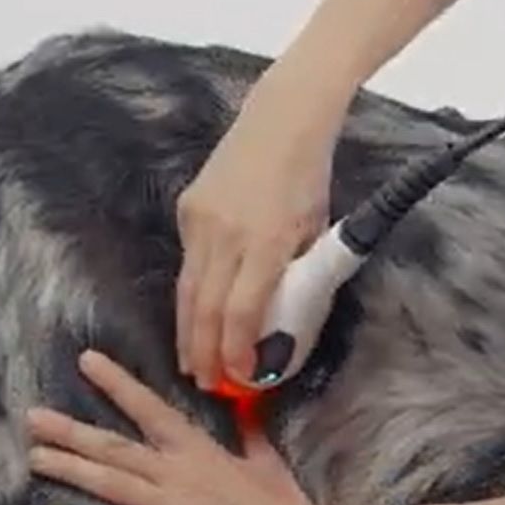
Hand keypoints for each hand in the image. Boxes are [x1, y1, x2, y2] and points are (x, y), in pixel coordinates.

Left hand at [27, 350, 333, 504]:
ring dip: (70, 469)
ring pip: (110, 483)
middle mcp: (178, 475)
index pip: (152, 409)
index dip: (117, 384)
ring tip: (35, 457)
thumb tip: (246, 408)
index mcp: (201, 451)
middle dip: (71, 431)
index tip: (87, 361)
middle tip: (33, 418)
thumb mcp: (267, 463)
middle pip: (115, 447)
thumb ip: (249, 435)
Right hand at [175, 67, 345, 389]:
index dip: (236, 351)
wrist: (282, 119)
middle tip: (206, 385)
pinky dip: (191, 295)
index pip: (241, 311)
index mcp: (266, 242)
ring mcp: (200, 220)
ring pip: (187, 290)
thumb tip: (284, 328)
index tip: (238, 378)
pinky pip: (187, 263)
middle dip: (203, 353)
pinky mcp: (187, 209)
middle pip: (205, 308)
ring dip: (188, 332)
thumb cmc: (312, 179)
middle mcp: (226, 234)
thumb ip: (300, 281)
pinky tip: (195, 316)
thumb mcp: (318, 235)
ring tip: (192, 363)